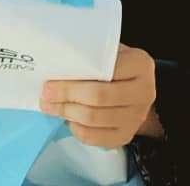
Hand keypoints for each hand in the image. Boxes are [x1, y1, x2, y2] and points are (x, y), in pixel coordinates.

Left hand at [40, 44, 159, 148]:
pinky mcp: (126, 136)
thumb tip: (55, 61)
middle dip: (66, 96)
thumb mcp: (112, 51)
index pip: (104, 71)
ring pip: (94, 119)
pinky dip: (76, 129)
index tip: (49, 81)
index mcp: (140, 64)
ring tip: (50, 107)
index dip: (74, 78)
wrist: (139, 90)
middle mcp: (144, 92)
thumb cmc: (119, 65)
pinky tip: (68, 119)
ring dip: (66, 113)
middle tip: (45, 95)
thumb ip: (92, 54)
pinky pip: (95, 138)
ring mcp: (136, 117)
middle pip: (98, 97)